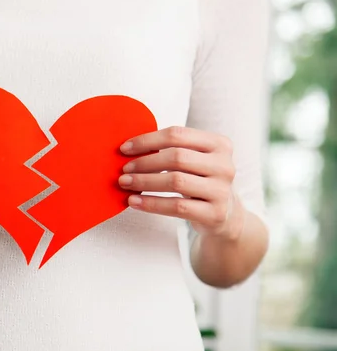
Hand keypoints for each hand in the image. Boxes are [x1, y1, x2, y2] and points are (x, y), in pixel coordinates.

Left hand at [118, 126, 244, 240]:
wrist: (226, 215)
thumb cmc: (200, 180)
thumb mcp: (194, 160)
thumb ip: (171, 149)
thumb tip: (129, 147)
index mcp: (219, 144)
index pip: (177, 135)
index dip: (147, 140)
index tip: (124, 149)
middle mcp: (224, 165)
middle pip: (177, 157)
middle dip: (145, 162)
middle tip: (124, 169)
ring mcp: (222, 190)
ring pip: (176, 181)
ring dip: (145, 182)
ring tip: (125, 183)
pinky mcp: (215, 214)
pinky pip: (176, 207)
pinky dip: (151, 203)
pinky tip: (134, 201)